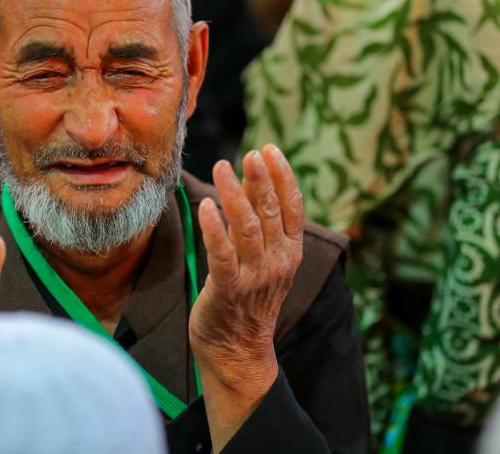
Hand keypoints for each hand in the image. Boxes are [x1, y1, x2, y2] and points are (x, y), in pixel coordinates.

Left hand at [190, 144, 304, 449]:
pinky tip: (206, 207)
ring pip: (247, 228)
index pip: (293, 208)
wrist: (237, 349)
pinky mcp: (229, 290)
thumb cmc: (247, 297)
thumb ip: (259, 222)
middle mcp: (278, 262)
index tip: (269, 150)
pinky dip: (215, 229)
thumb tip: (253, 177)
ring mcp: (255, 277)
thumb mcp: (262, 258)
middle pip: (272, 212)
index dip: (283, 176)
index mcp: (290, 253)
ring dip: (235, 195)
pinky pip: (222, 255)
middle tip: (249, 153)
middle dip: (261, 179)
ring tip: (222, 167)